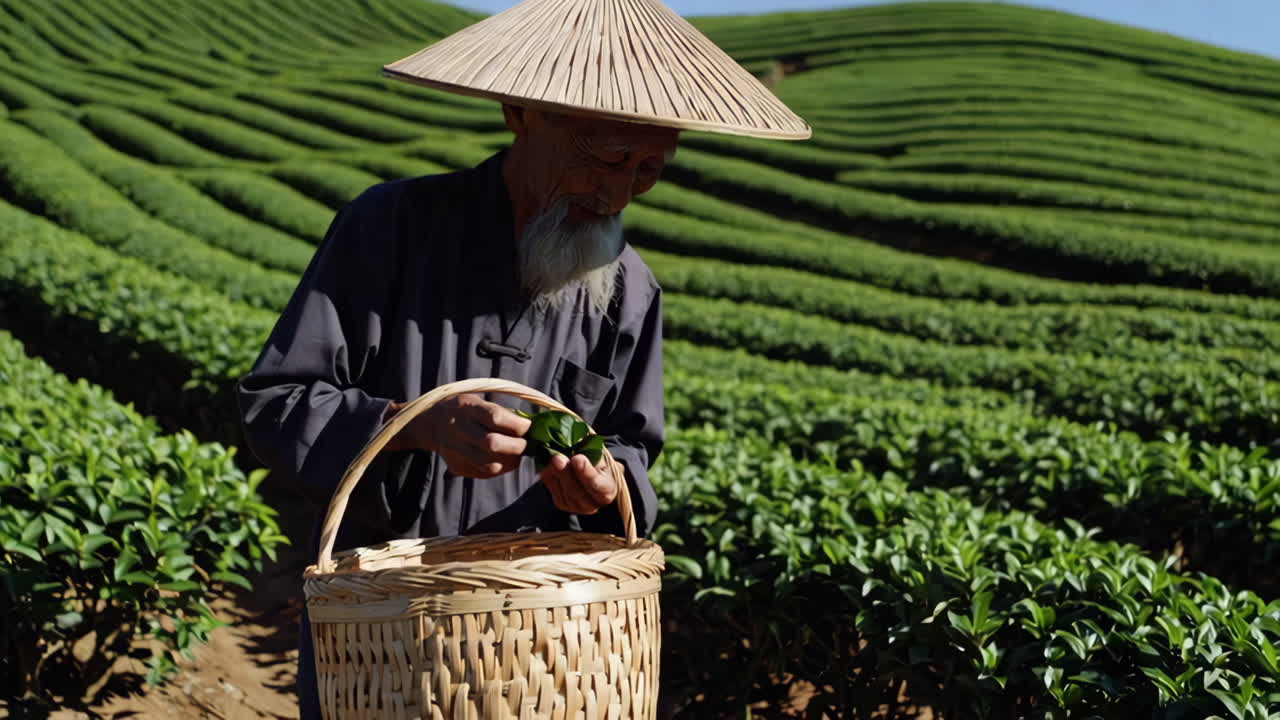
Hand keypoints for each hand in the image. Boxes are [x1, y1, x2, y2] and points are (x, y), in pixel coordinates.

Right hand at [385, 393, 529, 478]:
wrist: (432, 423)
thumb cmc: (465, 409)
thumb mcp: (478, 399)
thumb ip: (500, 412)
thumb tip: (531, 427)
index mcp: (467, 407)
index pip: (495, 417)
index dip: (517, 425)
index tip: (527, 427)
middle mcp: (458, 428)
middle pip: (492, 443)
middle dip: (517, 446)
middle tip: (526, 445)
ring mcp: (455, 450)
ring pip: (489, 463)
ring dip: (510, 461)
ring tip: (517, 455)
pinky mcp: (456, 466)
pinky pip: (483, 473)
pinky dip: (500, 469)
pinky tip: (504, 461)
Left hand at [540, 453, 618, 514]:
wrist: (591, 474)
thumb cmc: (598, 463)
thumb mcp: (600, 456)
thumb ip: (591, 451)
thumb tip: (578, 440)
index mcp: (607, 489)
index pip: (597, 484)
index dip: (586, 473)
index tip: (577, 458)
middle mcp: (593, 503)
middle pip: (577, 491)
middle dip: (566, 474)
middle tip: (557, 458)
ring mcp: (577, 507)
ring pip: (564, 493)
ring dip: (556, 475)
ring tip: (551, 459)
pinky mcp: (563, 504)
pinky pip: (555, 493)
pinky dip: (549, 479)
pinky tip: (547, 468)